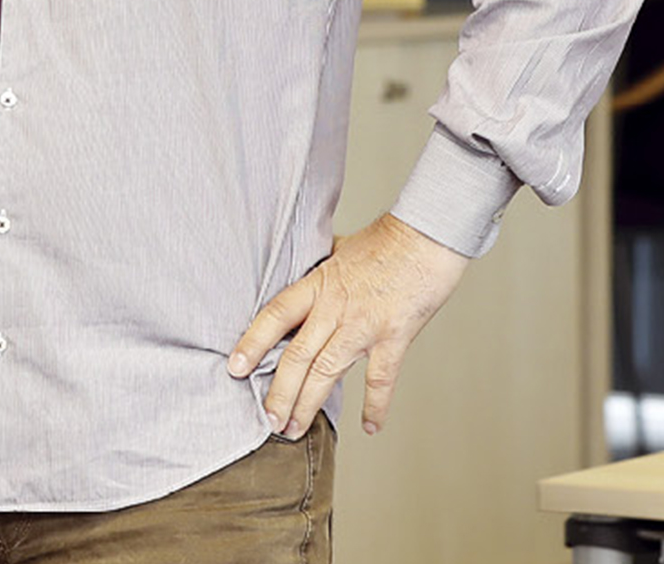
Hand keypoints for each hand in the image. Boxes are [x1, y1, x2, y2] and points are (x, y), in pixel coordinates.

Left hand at [227, 213, 469, 437]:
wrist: (428, 234)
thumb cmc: (390, 238)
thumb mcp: (342, 247)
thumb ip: (323, 265)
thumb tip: (310, 267)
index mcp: (320, 284)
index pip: (276, 315)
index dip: (252, 342)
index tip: (235, 367)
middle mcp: (335, 307)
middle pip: (297, 356)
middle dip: (279, 393)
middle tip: (268, 420)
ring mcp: (364, 325)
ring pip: (326, 372)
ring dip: (307, 404)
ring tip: (294, 430)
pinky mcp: (394, 336)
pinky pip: (380, 379)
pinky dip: (375, 406)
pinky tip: (370, 427)